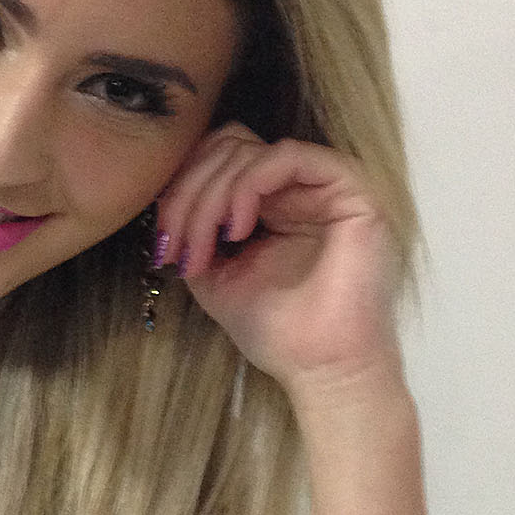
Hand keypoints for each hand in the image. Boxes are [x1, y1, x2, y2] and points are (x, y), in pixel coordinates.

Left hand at [153, 125, 404, 397]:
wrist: (321, 368)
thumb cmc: (274, 329)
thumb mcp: (213, 274)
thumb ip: (193, 231)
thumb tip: (163, 203)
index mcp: (268, 202)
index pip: (215, 160)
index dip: (180, 190)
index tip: (163, 244)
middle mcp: (296, 186)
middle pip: (226, 146)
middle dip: (187, 194)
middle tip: (176, 245)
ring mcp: (325, 184)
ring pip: (248, 149)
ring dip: (209, 197)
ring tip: (204, 246)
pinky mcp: (351, 187)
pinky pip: (287, 155)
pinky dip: (248, 185)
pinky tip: (237, 229)